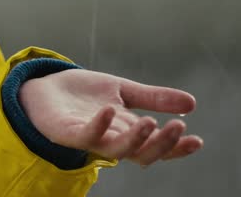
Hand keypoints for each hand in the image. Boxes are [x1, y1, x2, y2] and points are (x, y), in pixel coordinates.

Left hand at [19, 68, 203, 165]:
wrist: (44, 89)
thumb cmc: (83, 95)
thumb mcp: (123, 91)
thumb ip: (154, 98)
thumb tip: (192, 103)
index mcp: (127, 131)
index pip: (156, 146)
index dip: (176, 147)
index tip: (197, 140)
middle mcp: (111, 140)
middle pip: (142, 152)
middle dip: (162, 143)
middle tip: (179, 128)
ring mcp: (90, 139)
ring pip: (117, 149)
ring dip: (135, 139)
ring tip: (151, 122)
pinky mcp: (68, 133)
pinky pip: (85, 135)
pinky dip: (98, 125)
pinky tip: (109, 110)